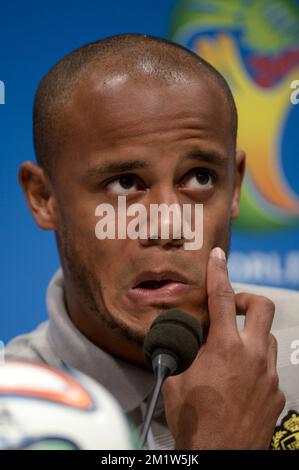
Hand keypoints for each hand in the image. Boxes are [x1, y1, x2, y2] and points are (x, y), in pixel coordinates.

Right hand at [162, 247, 284, 448]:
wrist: (220, 457)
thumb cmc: (196, 422)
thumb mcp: (175, 380)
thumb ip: (177, 353)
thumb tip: (171, 340)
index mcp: (225, 347)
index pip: (222, 297)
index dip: (219, 272)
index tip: (219, 257)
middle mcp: (253, 355)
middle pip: (262, 307)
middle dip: (247, 299)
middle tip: (232, 307)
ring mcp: (268, 375)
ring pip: (267, 338)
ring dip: (251, 334)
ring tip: (232, 347)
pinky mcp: (276, 394)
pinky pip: (268, 368)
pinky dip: (254, 364)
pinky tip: (239, 380)